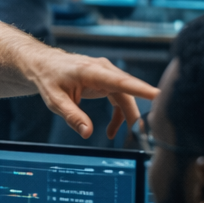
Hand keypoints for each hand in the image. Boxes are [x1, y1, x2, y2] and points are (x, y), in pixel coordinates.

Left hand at [28, 50, 157, 139]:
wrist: (45, 65)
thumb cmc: (49, 78)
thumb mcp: (55, 100)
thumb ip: (72, 116)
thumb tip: (87, 133)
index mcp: (91, 71)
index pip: (120, 81)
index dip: (140, 89)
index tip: (158, 95)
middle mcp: (103, 70)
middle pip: (128, 92)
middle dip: (137, 114)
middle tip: (142, 134)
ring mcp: (107, 74)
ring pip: (126, 97)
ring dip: (128, 117)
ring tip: (125, 138)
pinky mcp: (107, 81)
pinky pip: (120, 99)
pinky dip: (119, 115)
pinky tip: (111, 131)